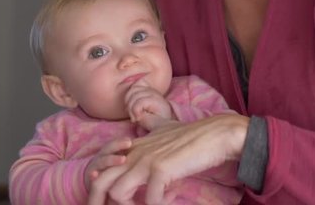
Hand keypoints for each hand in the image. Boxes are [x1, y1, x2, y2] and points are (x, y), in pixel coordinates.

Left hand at [88, 114, 248, 204]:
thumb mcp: (164, 126)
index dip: (101, 187)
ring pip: (117, 193)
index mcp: (133, 149)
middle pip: (100, 183)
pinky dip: (158, 204)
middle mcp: (135, 154)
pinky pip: (149, 200)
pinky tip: (172, 196)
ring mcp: (146, 161)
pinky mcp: (161, 169)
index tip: (116, 198)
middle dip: (103, 202)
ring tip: (150, 203)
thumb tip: (141, 118)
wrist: (215, 134)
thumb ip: (150, 124)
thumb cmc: (192, 134)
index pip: (103, 169)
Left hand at [124, 84, 172, 129]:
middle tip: (132, 115)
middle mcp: (154, 91)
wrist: (161, 133)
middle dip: (129, 103)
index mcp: (150, 90)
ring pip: (135, 96)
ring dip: (131, 109)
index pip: (136, 86)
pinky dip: (136, 112)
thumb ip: (134, 100)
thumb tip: (127, 97)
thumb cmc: (149, 122)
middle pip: (134, 89)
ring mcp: (156, 95)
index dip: (129, 96)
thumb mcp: (139, 110)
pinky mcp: (157, 101)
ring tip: (136, 118)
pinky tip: (139, 118)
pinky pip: (139, 103)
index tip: (131, 109)